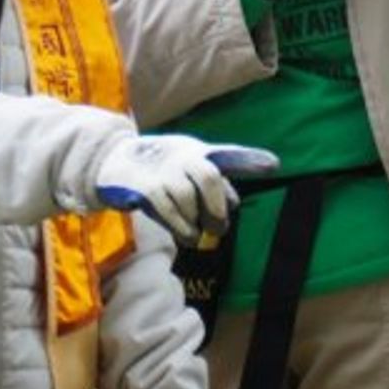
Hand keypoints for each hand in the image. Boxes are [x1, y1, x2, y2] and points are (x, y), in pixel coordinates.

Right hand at [94, 134, 278, 244]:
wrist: (114, 160)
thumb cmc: (162, 169)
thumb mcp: (189, 170)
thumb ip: (213, 185)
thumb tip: (233, 204)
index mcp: (199, 152)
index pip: (229, 155)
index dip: (251, 160)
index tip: (274, 166)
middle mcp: (184, 156)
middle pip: (209, 176)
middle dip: (217, 205)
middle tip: (219, 228)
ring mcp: (164, 170)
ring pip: (188, 196)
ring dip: (196, 221)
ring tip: (197, 234)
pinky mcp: (146, 187)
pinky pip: (167, 208)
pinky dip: (181, 226)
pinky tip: (187, 236)